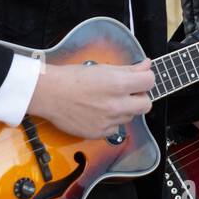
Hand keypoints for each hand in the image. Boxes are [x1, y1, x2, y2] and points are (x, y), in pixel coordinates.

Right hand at [26, 58, 155, 138]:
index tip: (140, 78)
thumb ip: (129, 69)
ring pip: (131, 116)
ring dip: (125, 109)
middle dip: (140, 97)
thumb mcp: (103, 68)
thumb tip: (147, 65)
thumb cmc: (72, 78)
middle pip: (146, 104)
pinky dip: (112, 121)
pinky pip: (116, 128)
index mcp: (118, 84)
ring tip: (108, 100)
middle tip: (129, 92)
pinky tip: (99, 112)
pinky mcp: (99, 133)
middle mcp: (115, 104)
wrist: (49, 94)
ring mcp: (108, 121)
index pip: (150, 82)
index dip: (146, 78)